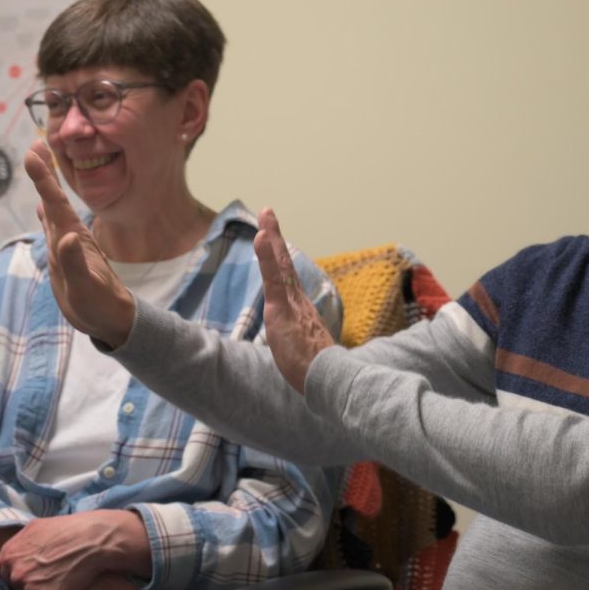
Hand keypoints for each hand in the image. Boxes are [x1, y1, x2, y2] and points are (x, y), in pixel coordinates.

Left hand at [0, 510, 150, 589]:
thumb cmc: (69, 529)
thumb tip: (3, 557)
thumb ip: (16, 543)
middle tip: (44, 575)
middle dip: (24, 583)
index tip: (22, 573)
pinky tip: (61, 589)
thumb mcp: (35, 527)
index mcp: (9, 554)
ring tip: (56, 580)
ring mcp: (28, 588)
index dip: (10, 573)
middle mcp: (14, 572)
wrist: (94, 539)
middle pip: (11, 587)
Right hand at [24, 141, 134, 345]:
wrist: (111, 317)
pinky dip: (46, 214)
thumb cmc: (100, 305)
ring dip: (45, 187)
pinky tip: (42, 207)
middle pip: (54, 199)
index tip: (35, 152)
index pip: (56, 203)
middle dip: (44, 173)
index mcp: (73, 239)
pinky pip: (52, 229)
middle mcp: (69, 236)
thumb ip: (74, 262)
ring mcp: (67, 245)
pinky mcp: (64, 256)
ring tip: (38, 164)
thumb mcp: (85, 286)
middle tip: (35, 145)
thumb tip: (66, 237)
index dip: (44, 179)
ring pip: (53, 209)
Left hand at [253, 207, 334, 391]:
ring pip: (281, 265)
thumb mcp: (301, 351)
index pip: (286, 277)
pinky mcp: (284, 308)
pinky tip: (260, 237)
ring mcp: (292, 302)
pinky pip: (274, 278)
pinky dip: (267, 256)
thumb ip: (299, 343)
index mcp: (299, 308)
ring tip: (265, 215)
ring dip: (271, 238)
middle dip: (274, 236)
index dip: (278, 255)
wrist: (328, 378)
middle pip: (284, 262)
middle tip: (267, 211)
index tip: (270, 234)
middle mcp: (298, 300)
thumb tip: (303, 346)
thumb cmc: (315, 369)